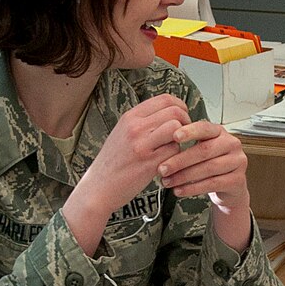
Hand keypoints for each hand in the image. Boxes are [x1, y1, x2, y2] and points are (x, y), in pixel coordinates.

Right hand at [73, 94, 188, 219]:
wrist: (98, 186)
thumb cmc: (113, 161)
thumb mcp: (122, 132)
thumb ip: (143, 121)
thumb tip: (169, 112)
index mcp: (130, 117)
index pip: (165, 99)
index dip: (180, 106)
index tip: (182, 116)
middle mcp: (135, 127)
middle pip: (175, 112)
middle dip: (186, 122)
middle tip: (184, 134)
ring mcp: (142, 145)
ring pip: (176, 129)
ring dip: (181, 139)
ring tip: (174, 147)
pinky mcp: (149, 163)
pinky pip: (174, 151)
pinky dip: (176, 156)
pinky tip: (167, 161)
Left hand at [158, 119, 248, 210]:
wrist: (229, 185)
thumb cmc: (210, 163)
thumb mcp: (200, 148)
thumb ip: (187, 143)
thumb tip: (162, 142)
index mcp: (220, 132)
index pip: (205, 128)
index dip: (189, 132)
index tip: (174, 136)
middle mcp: (231, 144)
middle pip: (204, 150)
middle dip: (180, 160)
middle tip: (162, 168)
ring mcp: (237, 162)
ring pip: (208, 168)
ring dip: (184, 176)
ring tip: (168, 181)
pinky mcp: (238, 180)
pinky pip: (212, 184)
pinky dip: (192, 188)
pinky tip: (179, 190)